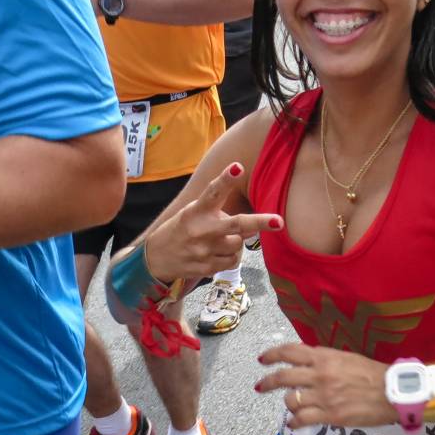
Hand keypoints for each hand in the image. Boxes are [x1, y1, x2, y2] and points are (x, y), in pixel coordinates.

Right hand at [143, 162, 281, 280]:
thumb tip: (253, 225)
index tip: (237, 167)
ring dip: (236, 242)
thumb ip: (219, 213)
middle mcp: (201, 229)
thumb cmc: (181, 229)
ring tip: (219, 240)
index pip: (213, 191)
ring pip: (238, 245)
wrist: (155, 258)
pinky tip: (215, 253)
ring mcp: (204, 251)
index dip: (225, 179)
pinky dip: (230, 257)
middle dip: (259, 222)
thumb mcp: (193, 213)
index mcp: (196, 210)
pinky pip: (232, 261)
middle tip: (279, 222)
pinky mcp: (206, 267)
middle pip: (236, 224)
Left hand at [255, 343, 398, 428]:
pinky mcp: (330, 415)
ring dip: (288, 402)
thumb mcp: (346, 358)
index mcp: (324, 357)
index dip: (272, 354)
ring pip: (291, 400)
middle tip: (260, 386)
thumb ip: (324, 360)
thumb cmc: (372, 373)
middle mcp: (319, 375)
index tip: (262, 359)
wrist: (393, 392)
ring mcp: (323, 396)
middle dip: (267, 382)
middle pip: (283, 377)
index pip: (289, 351)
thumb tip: (306, 363)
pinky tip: (293, 422)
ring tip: (292, 405)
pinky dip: (294, 421)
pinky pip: (302, 419)